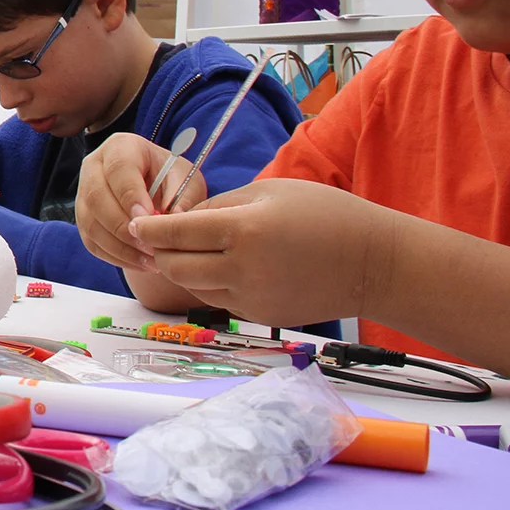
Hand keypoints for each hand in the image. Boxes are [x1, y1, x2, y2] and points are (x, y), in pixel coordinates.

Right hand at [76, 134, 209, 272]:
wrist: (160, 190)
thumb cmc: (173, 180)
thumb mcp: (186, 180)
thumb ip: (182, 198)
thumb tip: (172, 222)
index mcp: (121, 147)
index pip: (119, 169)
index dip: (131, 196)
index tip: (148, 218)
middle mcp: (94, 167)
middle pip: (96, 197)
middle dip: (123, 227)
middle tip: (151, 246)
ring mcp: (84, 194)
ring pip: (91, 223)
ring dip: (120, 247)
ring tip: (151, 261)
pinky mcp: (84, 220)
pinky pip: (92, 242)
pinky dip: (116, 257)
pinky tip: (141, 263)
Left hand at [128, 179, 394, 325]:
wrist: (374, 264)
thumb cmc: (326, 215)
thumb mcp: (270, 192)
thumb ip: (219, 206)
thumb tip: (179, 220)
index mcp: (244, 229)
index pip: (175, 232)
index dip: (148, 228)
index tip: (135, 223)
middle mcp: (243, 268)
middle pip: (175, 265)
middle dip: (159, 251)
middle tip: (155, 238)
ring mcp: (251, 298)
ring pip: (192, 285)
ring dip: (183, 268)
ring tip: (187, 251)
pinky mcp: (260, 317)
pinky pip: (219, 299)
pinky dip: (211, 283)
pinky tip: (223, 267)